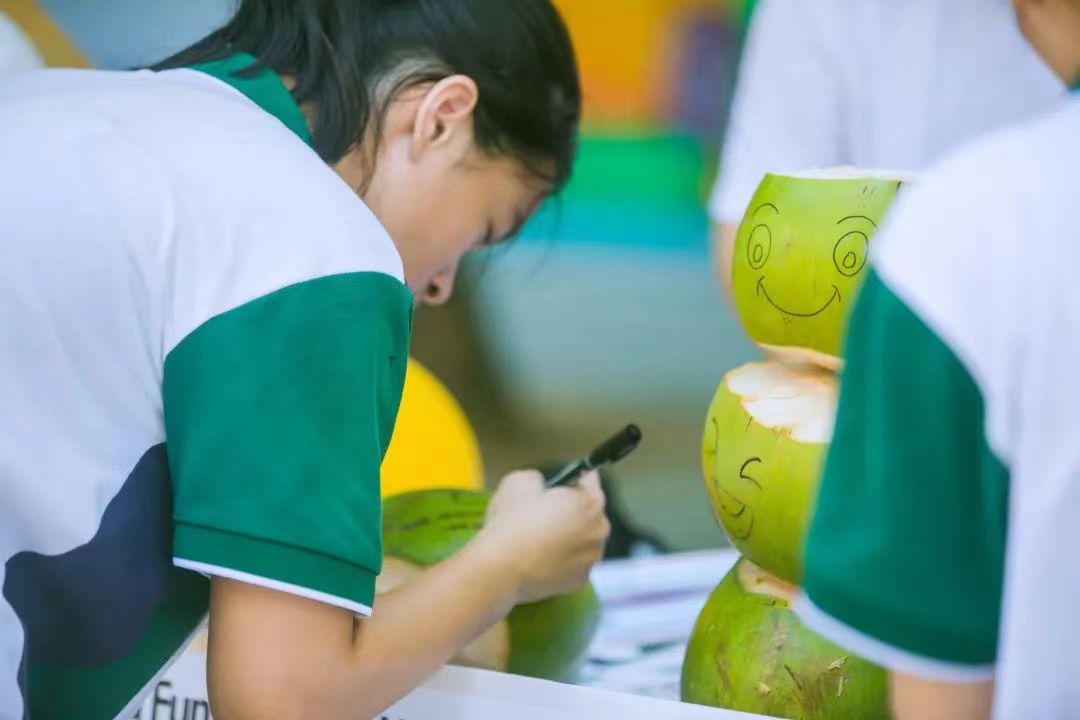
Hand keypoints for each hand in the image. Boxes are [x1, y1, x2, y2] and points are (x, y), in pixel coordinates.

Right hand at [474, 470, 609, 603]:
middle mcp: (599, 530)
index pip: (589, 478)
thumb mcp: (518, 481)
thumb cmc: (510, 523)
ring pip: (581, 539)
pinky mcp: (580, 581)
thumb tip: (540, 485)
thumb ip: (538, 477)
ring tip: (537, 538)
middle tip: (541, 513)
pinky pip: (572, 562)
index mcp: (590, 501)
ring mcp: (591, 558)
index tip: (558, 485)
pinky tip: (538, 558)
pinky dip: (560, 559)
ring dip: (566, 536)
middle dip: (568, 509)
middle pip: (588, 511)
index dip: (569, 478)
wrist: (499, 570)